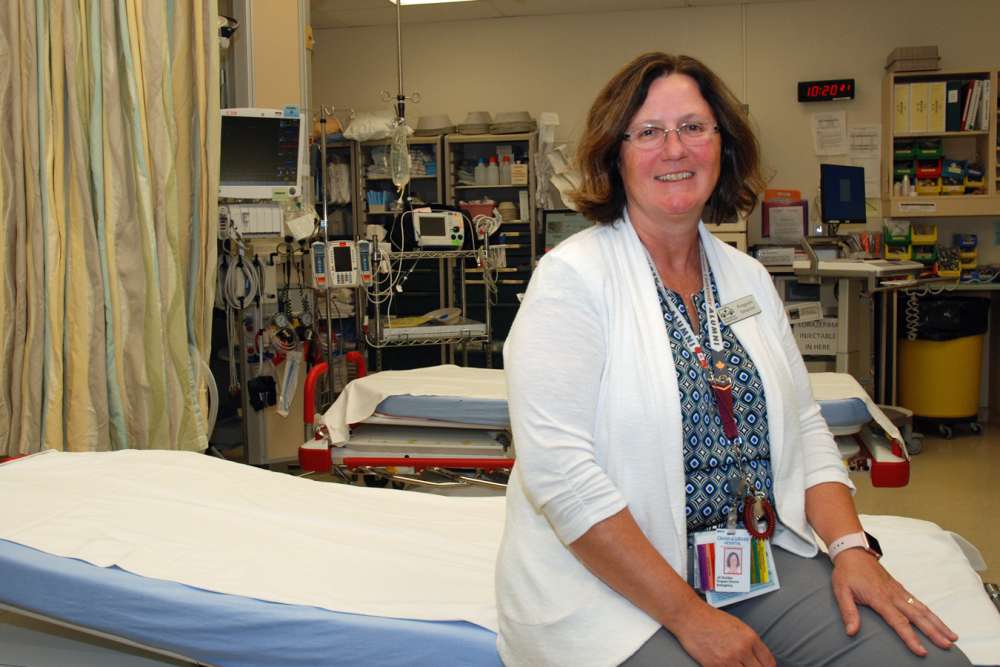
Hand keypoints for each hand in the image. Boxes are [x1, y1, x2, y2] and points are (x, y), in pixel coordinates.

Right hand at [671, 601, 775, 666]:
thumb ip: (749, 642)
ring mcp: (729, 659)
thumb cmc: (710, 619)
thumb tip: (756, 657)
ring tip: (737, 666)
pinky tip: (726, 665)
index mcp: (750, 637)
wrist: (690, 617)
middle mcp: (742, 649)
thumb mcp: (737, 625)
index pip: (769, 661)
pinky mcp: (715, 665)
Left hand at [831, 549, 958, 655]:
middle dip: (933, 632)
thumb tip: (851, 631)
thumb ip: (848, 612)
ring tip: (952, 636)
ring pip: (922, 609)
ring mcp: (899, 591)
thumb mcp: (841, 591)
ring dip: (938, 623)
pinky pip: (918, 602)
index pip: (898, 621)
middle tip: (947, 645)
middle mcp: (893, 595)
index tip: (921, 651)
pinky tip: (938, 621)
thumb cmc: (847, 572)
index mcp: (879, 598)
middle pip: (917, 616)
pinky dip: (931, 613)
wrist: (853, 551)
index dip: (910, 637)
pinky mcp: (900, 588)